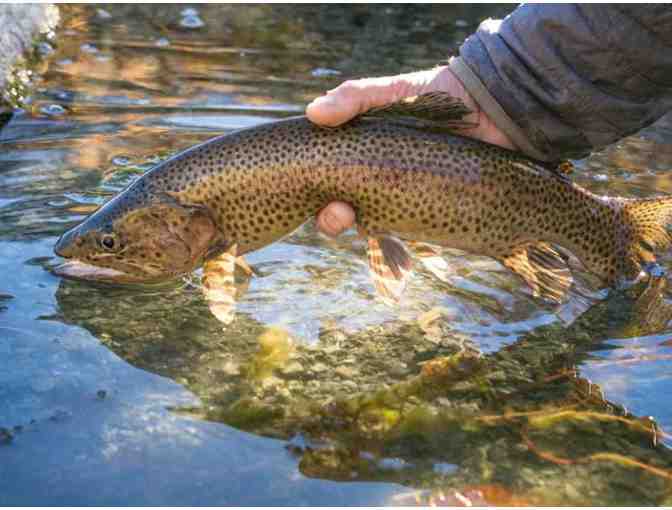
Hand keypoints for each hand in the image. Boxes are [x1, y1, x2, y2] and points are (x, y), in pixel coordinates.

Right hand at [309, 65, 515, 236]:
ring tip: (372, 226)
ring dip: (368, 234)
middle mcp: (380, 184)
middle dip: (335, 222)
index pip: (329, 189)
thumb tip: (312, 111)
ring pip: (377, 230)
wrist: (494, 104)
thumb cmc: (439, 95)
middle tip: (344, 213)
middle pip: (347, 215)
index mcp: (363, 160)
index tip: (331, 203)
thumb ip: (356, 98)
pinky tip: (408, 246)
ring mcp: (409, 201)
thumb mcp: (393, 93)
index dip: (323, 205)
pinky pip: (418, 237)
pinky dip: (407, 246)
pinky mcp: (440, 213)